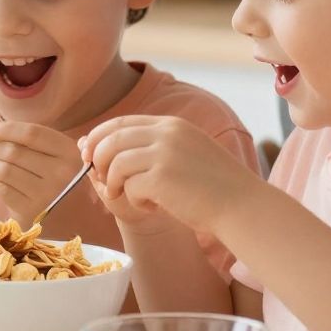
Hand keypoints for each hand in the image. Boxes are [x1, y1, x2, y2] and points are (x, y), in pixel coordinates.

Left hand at [0, 119, 82, 225]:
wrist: (72, 218)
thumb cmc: (57, 178)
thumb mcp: (51, 153)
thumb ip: (21, 136)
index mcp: (69, 152)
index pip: (31, 133)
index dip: (4, 128)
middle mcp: (62, 173)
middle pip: (15, 152)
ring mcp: (47, 195)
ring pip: (5, 171)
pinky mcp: (32, 212)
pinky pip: (2, 190)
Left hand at [80, 115, 256, 234]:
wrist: (241, 205)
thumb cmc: (211, 186)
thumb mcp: (183, 153)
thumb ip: (148, 147)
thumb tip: (94, 147)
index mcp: (171, 124)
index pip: (120, 123)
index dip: (98, 138)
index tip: (88, 156)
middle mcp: (166, 133)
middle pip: (111, 139)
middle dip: (97, 160)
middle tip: (102, 181)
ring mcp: (164, 154)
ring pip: (115, 163)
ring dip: (114, 184)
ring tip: (129, 197)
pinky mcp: (162, 178)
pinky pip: (129, 187)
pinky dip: (134, 200)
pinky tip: (152, 207)